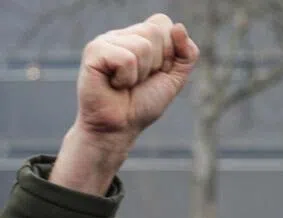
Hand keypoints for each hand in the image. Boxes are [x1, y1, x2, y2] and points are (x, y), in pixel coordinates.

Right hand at [52, 16, 197, 194]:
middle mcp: (122, 34)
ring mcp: (106, 40)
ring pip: (143, 45)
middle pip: (155, 32)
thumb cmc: (142, 104)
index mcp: (139, 37)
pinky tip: (114, 84)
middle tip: (139, 80)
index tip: (156, 72)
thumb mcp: (173, 79)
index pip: (164, 23)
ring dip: (141, 74)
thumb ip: (186, 55)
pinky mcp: (94, 51)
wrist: (120, 127)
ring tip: (126, 83)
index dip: (169, 52)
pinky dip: (127, 78)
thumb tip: (179, 27)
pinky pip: (127, 58)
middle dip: (156, 64)